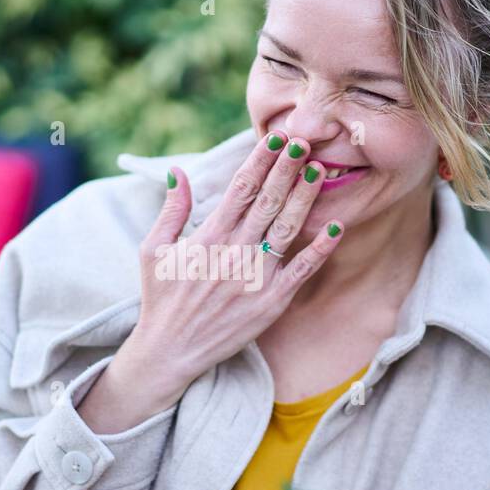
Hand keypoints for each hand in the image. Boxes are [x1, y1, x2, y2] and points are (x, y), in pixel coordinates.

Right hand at [128, 130, 342, 390]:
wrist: (170, 352)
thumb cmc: (161, 298)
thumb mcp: (152, 249)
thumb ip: (171, 210)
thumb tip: (178, 171)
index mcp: (208, 236)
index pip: (240, 188)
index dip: (261, 160)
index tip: (277, 137)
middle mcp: (234, 253)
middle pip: (268, 201)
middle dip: (287, 168)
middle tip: (306, 140)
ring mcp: (255, 277)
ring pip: (287, 228)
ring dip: (305, 198)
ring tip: (320, 171)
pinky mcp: (271, 302)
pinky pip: (302, 271)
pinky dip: (321, 249)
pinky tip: (337, 227)